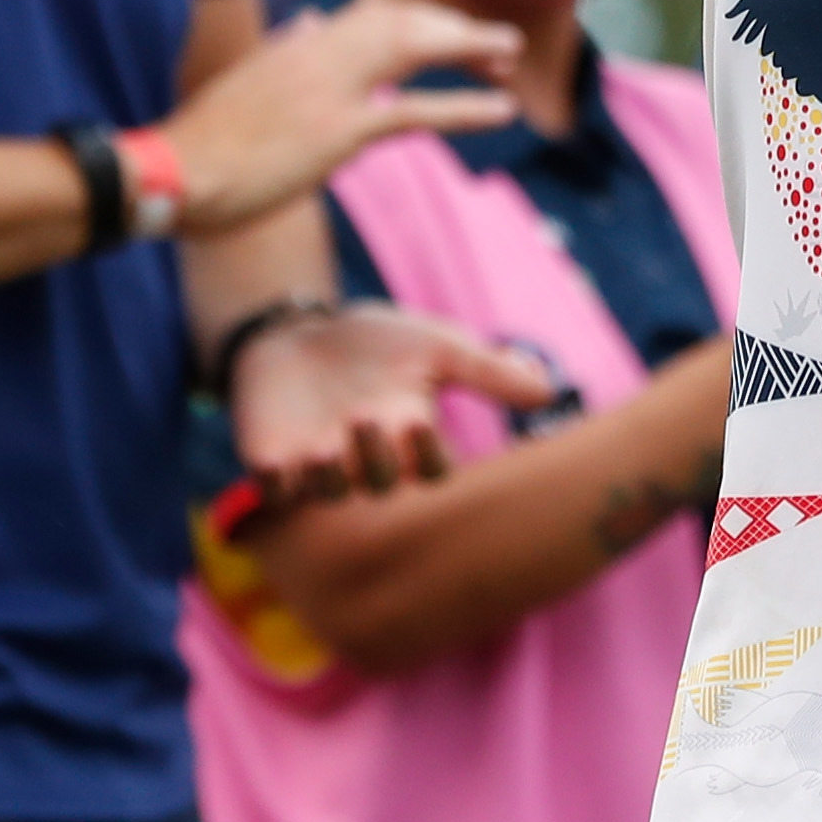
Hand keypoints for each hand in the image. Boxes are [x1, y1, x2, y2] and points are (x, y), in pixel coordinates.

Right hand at [159, 0, 521, 235]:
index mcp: (299, 43)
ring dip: (469, 49)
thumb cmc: (201, 141)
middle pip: (402, 22)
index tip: (452, 29)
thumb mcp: (246, 81)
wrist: (170, 173)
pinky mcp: (337, 132)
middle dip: (453, 29)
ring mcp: (330, 89)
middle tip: (498, 45)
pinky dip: (464, 107)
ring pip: (414, 50)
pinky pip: (414, 112)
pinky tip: (500, 111)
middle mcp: (318, 51)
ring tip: (510, 57)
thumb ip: (284, 49)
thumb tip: (310, 22)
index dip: (421, 19)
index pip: (374, 14)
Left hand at [230, 299, 556, 497]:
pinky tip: (277, 457)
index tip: (419, 420)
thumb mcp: (435, 344)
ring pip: (328, 490)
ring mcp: (317, 463)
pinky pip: (274, 490)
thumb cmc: (374, 342)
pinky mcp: (271, 458)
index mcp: (409, 433)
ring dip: (328, 473)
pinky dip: (275, 480)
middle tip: (365, 414)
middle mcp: (365, 458)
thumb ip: (488, 370)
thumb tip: (550, 391)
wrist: (299, 331)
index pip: (428, 470)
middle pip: (378, 483)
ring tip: (325, 443)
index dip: (426, 457)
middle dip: (374, 456)